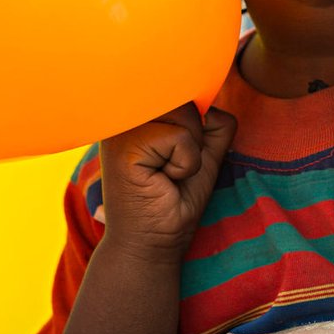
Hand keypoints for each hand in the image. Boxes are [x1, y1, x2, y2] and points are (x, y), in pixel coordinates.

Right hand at [98, 103, 235, 264]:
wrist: (152, 244)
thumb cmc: (175, 200)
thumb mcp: (204, 153)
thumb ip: (212, 121)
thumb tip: (211, 96)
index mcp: (138, 112)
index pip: (184, 90)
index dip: (196, 124)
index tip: (174, 157)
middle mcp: (125, 113)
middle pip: (187, 99)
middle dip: (195, 137)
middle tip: (171, 168)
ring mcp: (121, 127)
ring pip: (187, 114)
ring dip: (191, 152)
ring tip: (166, 174)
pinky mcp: (125, 145)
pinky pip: (182, 138)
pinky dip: (185, 164)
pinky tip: (162, 181)